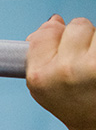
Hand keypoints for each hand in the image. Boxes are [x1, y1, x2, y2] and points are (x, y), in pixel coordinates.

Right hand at [27, 15, 95, 129]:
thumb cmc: (73, 106)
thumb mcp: (42, 87)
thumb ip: (39, 54)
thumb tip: (51, 23)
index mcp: (40, 76)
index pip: (45, 33)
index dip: (55, 39)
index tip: (61, 52)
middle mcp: (65, 70)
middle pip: (75, 26)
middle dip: (80, 39)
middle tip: (83, 63)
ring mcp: (92, 66)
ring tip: (94, 67)